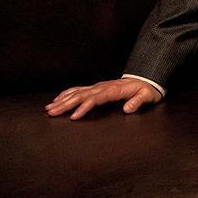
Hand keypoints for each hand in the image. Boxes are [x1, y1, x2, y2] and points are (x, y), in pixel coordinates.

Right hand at [45, 79, 163, 119]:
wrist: (147, 80)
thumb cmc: (147, 90)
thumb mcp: (147, 96)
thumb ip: (138, 102)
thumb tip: (128, 109)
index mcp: (113, 90)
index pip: (95, 99)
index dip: (84, 107)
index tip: (73, 117)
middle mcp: (103, 87)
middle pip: (81, 95)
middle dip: (66, 104)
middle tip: (52, 112)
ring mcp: (99, 86)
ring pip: (77, 92)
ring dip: (63, 100)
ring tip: (49, 108)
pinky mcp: (97, 87)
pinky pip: (80, 89)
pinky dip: (67, 93)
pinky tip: (58, 99)